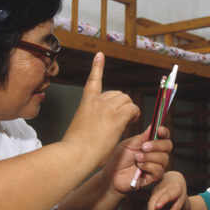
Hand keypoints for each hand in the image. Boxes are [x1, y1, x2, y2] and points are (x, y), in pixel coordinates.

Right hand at [62, 53, 139, 167]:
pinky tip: (132, 121)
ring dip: (130, 110)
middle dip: (122, 105)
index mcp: (86, 103)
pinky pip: (132, 109)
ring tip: (128, 122)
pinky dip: (135, 114)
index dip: (98, 66)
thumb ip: (93, 120)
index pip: (93, 80)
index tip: (100, 55)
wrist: (75, 154)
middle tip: (122, 119)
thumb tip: (106, 125)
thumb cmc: (76, 147)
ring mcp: (106, 109)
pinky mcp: (116, 118)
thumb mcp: (81, 126)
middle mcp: (97, 102)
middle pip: (118, 94)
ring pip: (127, 100)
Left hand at [102, 125, 171, 193]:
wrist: (112, 175)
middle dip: (157, 145)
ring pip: (164, 158)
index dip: (164, 132)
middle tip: (144, 147)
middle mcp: (156, 154)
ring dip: (149, 156)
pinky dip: (148, 166)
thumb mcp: (129, 144)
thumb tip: (153, 126)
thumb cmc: (119, 159)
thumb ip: (142, 137)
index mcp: (151, 143)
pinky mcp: (154, 177)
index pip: (164, 136)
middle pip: (168, 146)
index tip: (159, 130)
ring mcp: (156, 165)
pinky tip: (139, 166)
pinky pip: (159, 170)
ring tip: (137, 158)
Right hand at [147, 171, 187, 209]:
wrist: (173, 177)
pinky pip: (151, 201)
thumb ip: (177, 206)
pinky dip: (151, 208)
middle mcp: (163, 188)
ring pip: (151, 200)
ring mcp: (156, 189)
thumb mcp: (182, 197)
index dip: (162, 201)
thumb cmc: (179, 189)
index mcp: (173, 188)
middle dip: (152, 209)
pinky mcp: (153, 192)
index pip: (167, 195)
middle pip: (155, 198)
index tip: (157, 207)